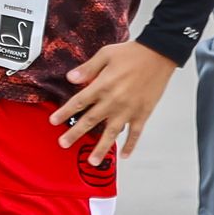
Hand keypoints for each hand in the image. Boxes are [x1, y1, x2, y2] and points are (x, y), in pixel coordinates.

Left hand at [50, 41, 175, 163]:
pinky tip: (124, 155)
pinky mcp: (142, 113)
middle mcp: (113, 101)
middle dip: (75, 134)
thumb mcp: (106, 54)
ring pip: (111, 133)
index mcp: (102, 86)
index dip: (65, 112)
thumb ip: (88, 68)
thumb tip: (70, 78)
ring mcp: (128, 110)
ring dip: (101, 148)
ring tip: (92, 162)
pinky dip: (130, 145)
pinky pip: (135, 133)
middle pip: (90, 121)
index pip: (79, 102)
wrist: (160, 54)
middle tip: (63, 144)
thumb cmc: (132, 53)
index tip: (53, 122)